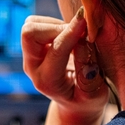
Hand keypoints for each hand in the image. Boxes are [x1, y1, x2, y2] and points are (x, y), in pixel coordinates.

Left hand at [21, 9, 108, 124]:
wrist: (73, 103)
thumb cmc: (87, 101)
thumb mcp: (96, 94)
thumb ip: (91, 75)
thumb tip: (85, 46)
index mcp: (47, 81)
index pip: (56, 49)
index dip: (73, 32)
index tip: (90, 21)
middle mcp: (32, 68)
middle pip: (30, 32)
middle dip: (56, 27)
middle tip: (80, 33)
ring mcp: (28, 56)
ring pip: (31, 24)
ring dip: (55, 24)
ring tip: (77, 37)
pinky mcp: (31, 45)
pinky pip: (37, 21)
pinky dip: (53, 22)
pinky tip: (69, 36)